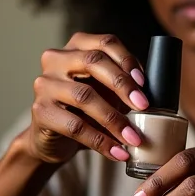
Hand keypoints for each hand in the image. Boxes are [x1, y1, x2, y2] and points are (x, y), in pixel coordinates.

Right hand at [26, 32, 149, 163]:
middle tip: (144, 106)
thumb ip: (124, 82)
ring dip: (114, 120)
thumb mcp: (105, 90)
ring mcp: (44, 84)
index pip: (105, 42)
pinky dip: (101, 141)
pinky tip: (118, 152)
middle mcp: (56, 59)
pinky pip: (75, 126)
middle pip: (93, 62)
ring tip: (134, 138)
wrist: (54, 140)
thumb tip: (154, 89)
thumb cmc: (85, 109)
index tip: (144, 83)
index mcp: (77, 46)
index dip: (127, 60)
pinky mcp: (40, 111)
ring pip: (84, 96)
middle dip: (122, 85)